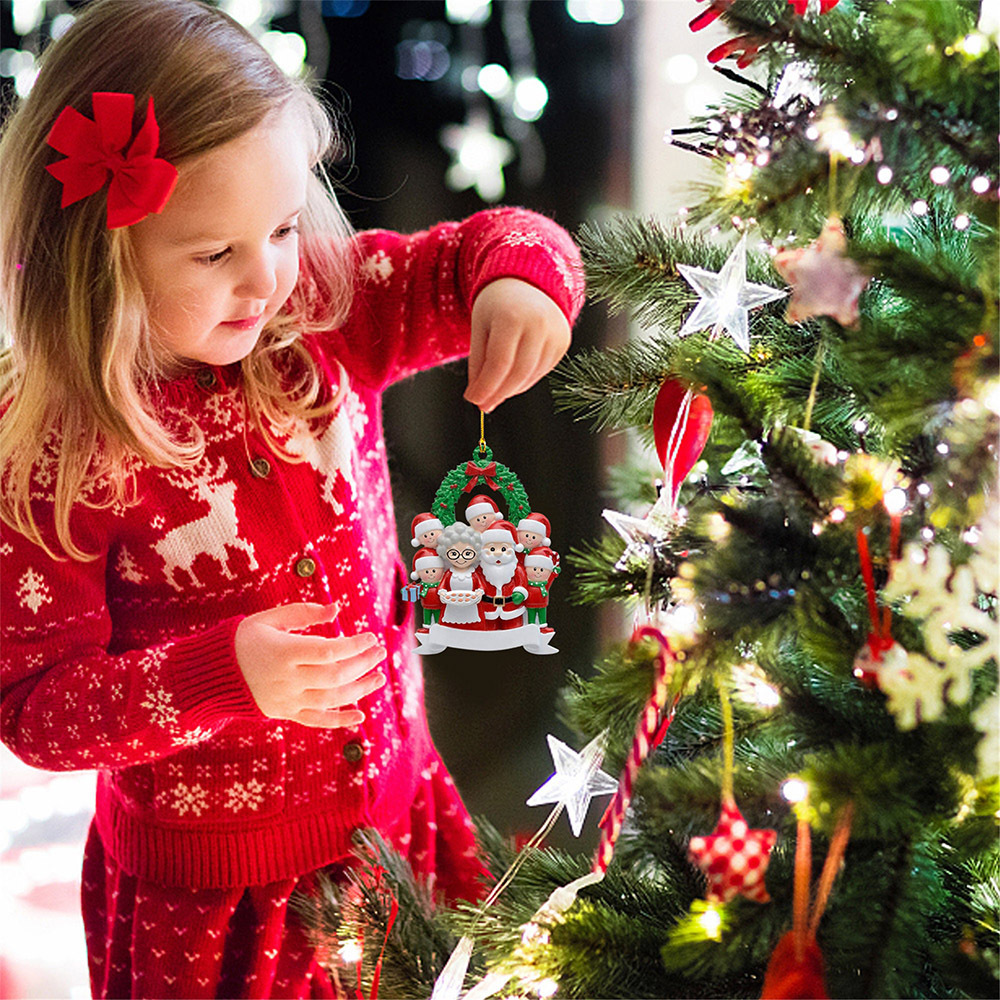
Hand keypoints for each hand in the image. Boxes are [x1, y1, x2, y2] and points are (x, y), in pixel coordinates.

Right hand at [235, 602, 386, 728]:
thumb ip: (303, 613)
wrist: (211, 675)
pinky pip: (316, 720)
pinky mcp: (285, 713)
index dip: (354, 645)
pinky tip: (360, 715)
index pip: (328, 651)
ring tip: (379, 677)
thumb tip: (336, 610)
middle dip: (363, 664)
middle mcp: (287, 679)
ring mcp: (287, 700)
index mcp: (284, 652)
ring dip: (360, 689)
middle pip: (335, 675)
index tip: (371, 637)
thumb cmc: (243, 640)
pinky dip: (339, 720)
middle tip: (380, 653)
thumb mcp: (268, 619)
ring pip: (331, 699)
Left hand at [465, 278, 570, 412]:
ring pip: (531, 376)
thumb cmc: (497, 305)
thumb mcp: (480, 328)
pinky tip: (512, 377)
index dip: (486, 387)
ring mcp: (555, 333)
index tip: (473, 400)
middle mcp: (539, 324)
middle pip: (518, 373)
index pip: (499, 363)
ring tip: (495, 389)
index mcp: (512, 317)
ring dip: (511, 389)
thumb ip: (478, 363)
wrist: (527, 283)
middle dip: (498, 393)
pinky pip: (542, 371)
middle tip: (483, 404)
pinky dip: (525, 380)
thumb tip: (478, 399)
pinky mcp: (563, 342)